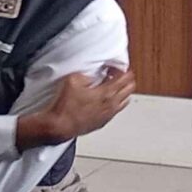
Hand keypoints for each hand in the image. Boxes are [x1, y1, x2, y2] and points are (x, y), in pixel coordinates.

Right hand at [18, 66, 135, 147]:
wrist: (61, 125)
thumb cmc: (66, 106)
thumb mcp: (72, 80)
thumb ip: (85, 74)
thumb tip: (90, 74)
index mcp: (106, 92)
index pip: (124, 77)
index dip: (120, 68)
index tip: (112, 66)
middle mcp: (111, 104)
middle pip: (130, 88)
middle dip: (125, 79)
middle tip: (116, 74)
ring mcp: (109, 114)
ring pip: (126, 100)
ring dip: (122, 91)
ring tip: (113, 86)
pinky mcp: (104, 121)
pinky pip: (117, 110)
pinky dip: (115, 102)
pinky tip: (105, 99)